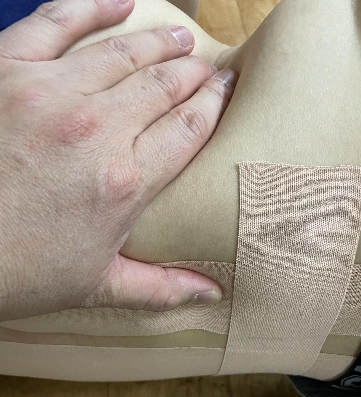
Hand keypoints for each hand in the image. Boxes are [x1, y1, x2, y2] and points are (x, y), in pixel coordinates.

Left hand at [0, 0, 236, 321]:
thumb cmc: (19, 272)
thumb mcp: (97, 286)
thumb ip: (160, 287)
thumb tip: (212, 293)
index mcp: (125, 182)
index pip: (189, 128)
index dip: (215, 104)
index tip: (228, 90)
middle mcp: (96, 131)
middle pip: (164, 86)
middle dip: (194, 72)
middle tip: (210, 66)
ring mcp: (51, 96)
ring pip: (124, 52)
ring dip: (160, 41)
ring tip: (182, 37)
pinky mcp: (7, 72)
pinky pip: (59, 22)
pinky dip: (93, 8)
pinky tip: (121, 2)